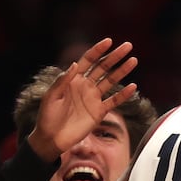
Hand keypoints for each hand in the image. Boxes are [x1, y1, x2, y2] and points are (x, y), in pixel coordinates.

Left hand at [27, 38, 138, 159]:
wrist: (52, 139)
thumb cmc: (47, 117)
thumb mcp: (51, 97)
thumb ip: (63, 81)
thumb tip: (75, 64)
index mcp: (73, 79)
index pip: (88, 60)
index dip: (98, 50)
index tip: (109, 41)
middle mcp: (85, 86)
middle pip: (103, 67)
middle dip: (115, 56)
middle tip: (127, 46)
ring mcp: (93, 98)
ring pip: (111, 81)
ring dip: (122, 71)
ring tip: (133, 61)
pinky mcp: (99, 112)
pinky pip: (114, 101)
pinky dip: (124, 95)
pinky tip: (133, 87)